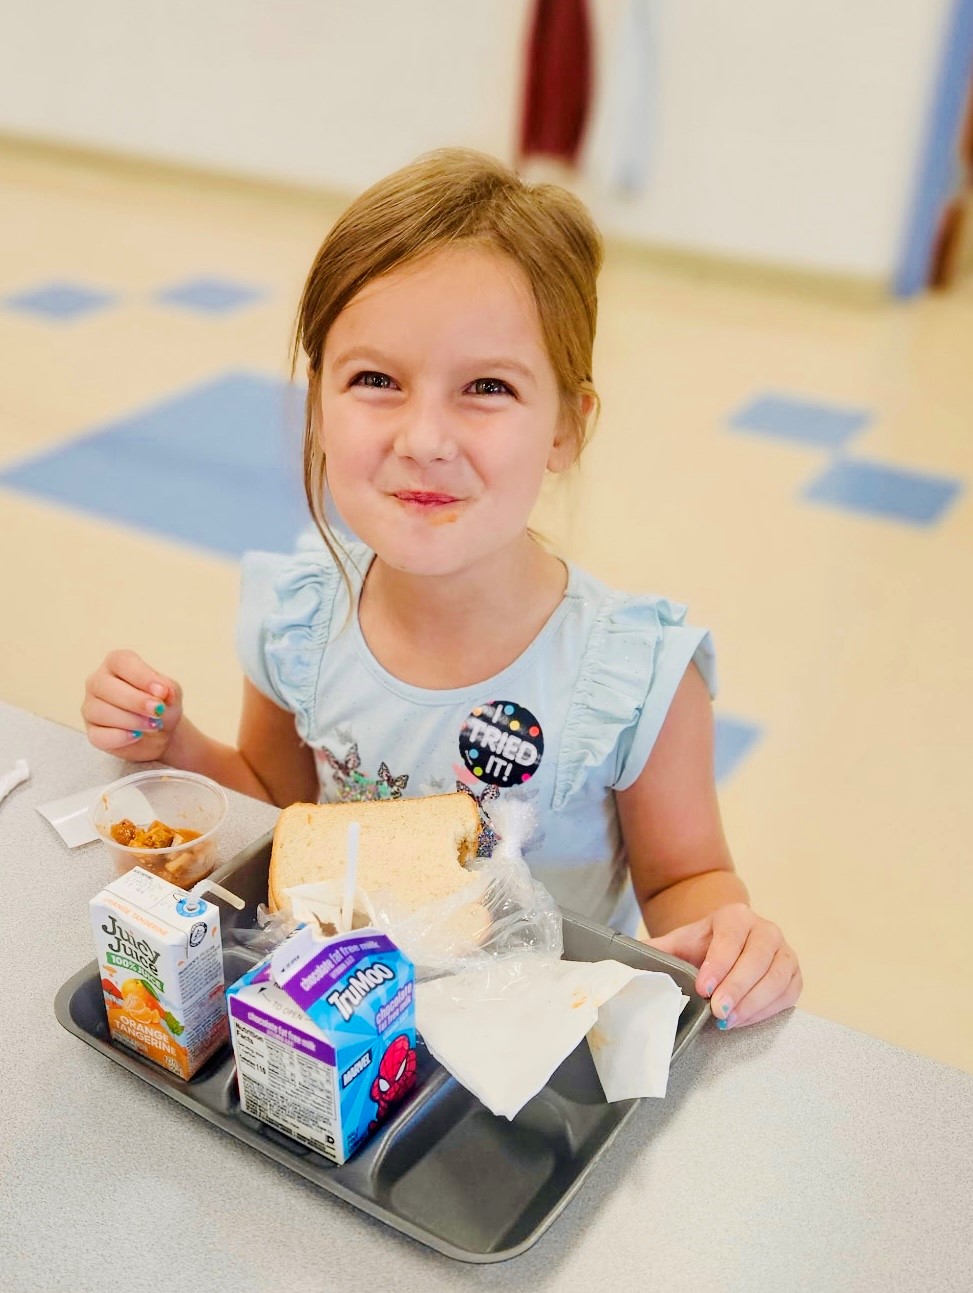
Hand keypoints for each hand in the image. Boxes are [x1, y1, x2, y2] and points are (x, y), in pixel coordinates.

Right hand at [82, 649, 182, 762]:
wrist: (161, 733)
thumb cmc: (162, 705)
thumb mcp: (171, 692)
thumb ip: (168, 688)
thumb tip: (162, 691)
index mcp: (116, 663)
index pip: (121, 661)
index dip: (141, 676)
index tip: (161, 691)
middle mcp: (98, 682)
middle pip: (105, 685)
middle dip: (136, 700)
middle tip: (157, 710)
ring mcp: (91, 708)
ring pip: (101, 711)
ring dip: (132, 720)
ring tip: (153, 725)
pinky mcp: (92, 733)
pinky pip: (99, 736)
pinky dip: (121, 737)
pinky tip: (137, 736)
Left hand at [647, 903, 801, 1028]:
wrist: (727, 946)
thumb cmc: (702, 948)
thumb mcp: (679, 944)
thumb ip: (656, 950)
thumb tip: (624, 959)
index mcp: (735, 916)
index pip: (730, 938)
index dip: (718, 963)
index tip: (703, 987)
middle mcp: (765, 929)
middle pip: (757, 957)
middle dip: (737, 986)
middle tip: (717, 1010)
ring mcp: (784, 951)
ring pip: (777, 976)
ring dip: (753, 1002)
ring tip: (728, 1020)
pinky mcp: (794, 974)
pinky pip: (788, 993)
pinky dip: (768, 1009)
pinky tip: (744, 1019)